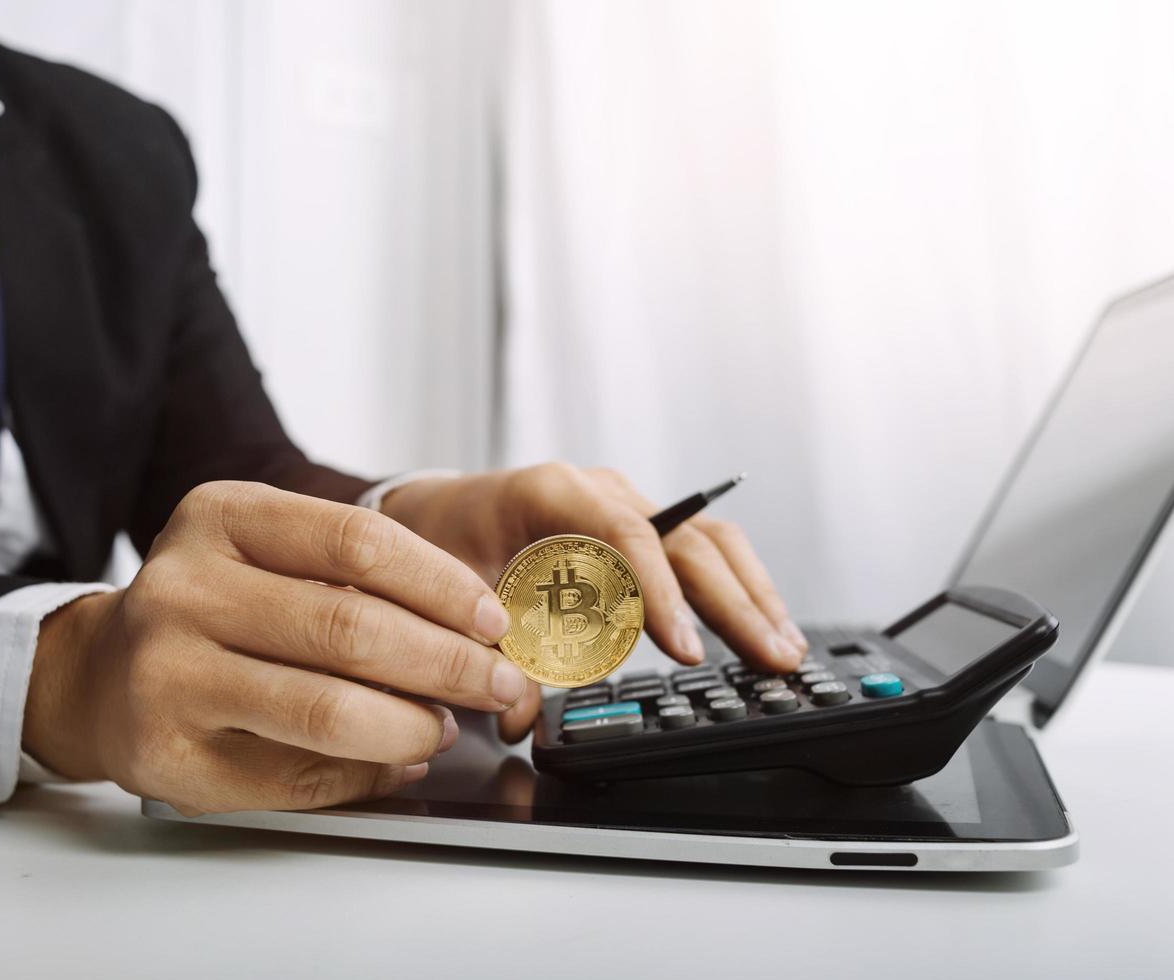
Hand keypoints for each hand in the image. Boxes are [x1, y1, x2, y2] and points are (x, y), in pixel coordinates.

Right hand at [23, 481, 527, 814]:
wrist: (98, 673)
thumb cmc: (208, 608)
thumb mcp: (262, 550)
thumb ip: (352, 572)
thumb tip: (475, 629)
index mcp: (220, 518)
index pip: (358, 539)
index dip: (443, 584)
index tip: (492, 618)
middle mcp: (184, 589)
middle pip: (351, 627)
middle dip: (449, 664)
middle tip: (497, 684)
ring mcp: (167, 675)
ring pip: (328, 711)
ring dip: (412, 727)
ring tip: (444, 727)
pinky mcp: (168, 755)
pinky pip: (295, 775)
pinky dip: (364, 774)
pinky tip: (393, 761)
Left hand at [380, 464, 806, 739]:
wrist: (432, 511)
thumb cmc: (438, 544)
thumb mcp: (451, 598)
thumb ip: (488, 656)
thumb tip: (520, 717)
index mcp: (552, 491)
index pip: (624, 536)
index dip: (660, 595)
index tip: (684, 649)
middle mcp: (599, 490)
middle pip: (687, 537)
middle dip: (733, 602)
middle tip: (771, 657)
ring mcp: (624, 504)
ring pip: (708, 540)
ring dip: (749, 595)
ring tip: (783, 647)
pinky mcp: (638, 528)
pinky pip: (698, 552)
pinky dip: (734, 590)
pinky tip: (760, 627)